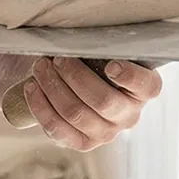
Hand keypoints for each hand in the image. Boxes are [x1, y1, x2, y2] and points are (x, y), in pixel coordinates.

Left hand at [23, 58, 162, 151]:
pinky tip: (31, 87)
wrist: (73, 84)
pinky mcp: (82, 143)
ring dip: (52, 87)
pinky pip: (57, 129)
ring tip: (40, 66)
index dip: (130, 77)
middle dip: (74, 76)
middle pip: (103, 100)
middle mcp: (129, 115)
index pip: (147, 86)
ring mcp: (106, 133)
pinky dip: (40, 106)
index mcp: (143, 90)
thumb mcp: (104, 50)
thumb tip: (76, 35)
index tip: (110, 65)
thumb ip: (101, 46)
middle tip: (58, 58)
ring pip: (76, 113)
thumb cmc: (92, 61)